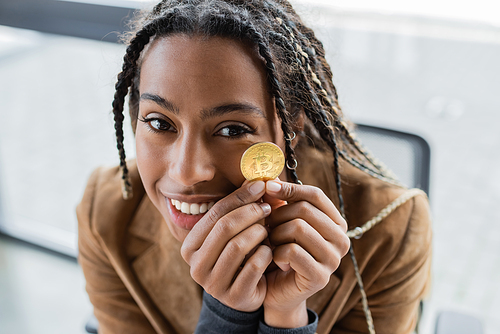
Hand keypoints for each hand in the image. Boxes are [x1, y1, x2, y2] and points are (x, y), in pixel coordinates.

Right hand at [180, 180, 272, 311]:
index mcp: (190, 246)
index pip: (214, 214)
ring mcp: (213, 285)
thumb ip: (242, 207)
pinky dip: (265, 254)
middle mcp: (196, 266)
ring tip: (268, 229)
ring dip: (258, 233)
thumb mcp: (237, 231)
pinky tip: (271, 250)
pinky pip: (253, 266)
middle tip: (268, 207)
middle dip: (249, 212)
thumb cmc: (242, 255)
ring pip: (237, 246)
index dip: (239, 197)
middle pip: (224, 228)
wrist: (248, 293)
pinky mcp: (233, 297)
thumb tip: (257, 179)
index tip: (260, 186)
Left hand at [262, 180, 349, 327]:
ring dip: (275, 234)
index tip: (268, 188)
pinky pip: (293, 251)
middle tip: (267, 227)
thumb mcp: (279, 221)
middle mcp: (341, 239)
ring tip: (271, 243)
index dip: (290, 188)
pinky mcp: (321, 277)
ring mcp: (334, 260)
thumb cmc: (278, 250)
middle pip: (305, 210)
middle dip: (278, 215)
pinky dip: (276, 252)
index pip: (315, 195)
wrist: (276, 290)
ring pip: (298, 228)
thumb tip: (267, 179)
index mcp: (336, 222)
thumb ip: (276, 199)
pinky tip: (274, 259)